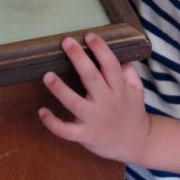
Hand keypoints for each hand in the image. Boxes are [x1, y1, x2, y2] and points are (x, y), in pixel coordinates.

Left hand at [39, 33, 150, 163]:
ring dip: (59, 89)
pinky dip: (53, 122)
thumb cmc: (132, 111)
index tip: (89, 36)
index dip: (101, 49)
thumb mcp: (137, 90)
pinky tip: (42, 111)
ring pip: (74, 103)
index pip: (110, 65)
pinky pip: (66, 130)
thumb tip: (119, 55)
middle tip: (66, 42)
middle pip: (91, 78)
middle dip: (78, 59)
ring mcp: (94, 119)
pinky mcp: (84, 135)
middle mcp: (106, 102)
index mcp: (119, 89)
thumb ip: (129, 72)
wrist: (136, 143)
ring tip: (47, 75)